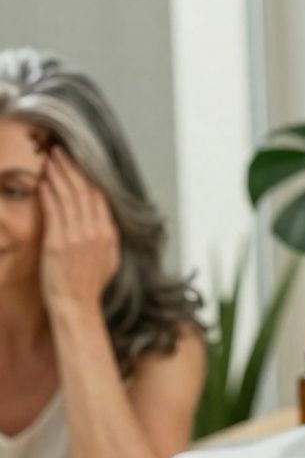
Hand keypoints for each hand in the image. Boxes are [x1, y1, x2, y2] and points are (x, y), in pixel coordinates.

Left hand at [37, 146, 119, 310]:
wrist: (77, 305)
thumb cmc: (89, 286)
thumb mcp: (109, 260)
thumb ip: (108, 237)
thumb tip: (105, 221)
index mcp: (109, 235)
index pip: (100, 197)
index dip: (88, 176)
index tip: (78, 162)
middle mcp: (95, 232)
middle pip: (84, 192)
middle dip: (71, 168)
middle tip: (60, 152)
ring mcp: (76, 237)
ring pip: (69, 197)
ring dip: (58, 175)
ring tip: (50, 160)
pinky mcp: (58, 243)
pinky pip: (54, 211)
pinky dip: (48, 193)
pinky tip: (43, 181)